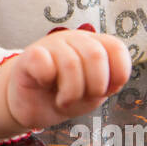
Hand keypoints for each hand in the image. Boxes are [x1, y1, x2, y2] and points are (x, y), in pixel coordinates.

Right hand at [4, 29, 130, 129]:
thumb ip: (108, 83)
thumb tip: (116, 78)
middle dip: (94, 86)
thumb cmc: (64, 96)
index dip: (116, 75)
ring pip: (70, 63)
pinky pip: (43, 63)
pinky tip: (43, 83)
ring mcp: (51, 44)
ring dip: (70, 93)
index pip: (117, 48)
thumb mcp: (92, 93)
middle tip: (82, 98)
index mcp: (94, 45)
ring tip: (63, 100)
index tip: (104, 91)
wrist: (30, 106)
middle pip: (96, 55)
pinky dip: (46, 80)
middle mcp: (74, 39)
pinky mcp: (30, 54)